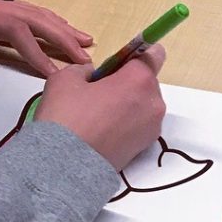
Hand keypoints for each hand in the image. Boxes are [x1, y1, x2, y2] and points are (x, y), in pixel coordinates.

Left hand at [0, 0, 92, 75]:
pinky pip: (31, 10)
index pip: (19, 32)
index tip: (55, 74)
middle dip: (64, 38)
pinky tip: (60, 24)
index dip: (39, 54)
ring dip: (64, 29)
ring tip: (84, 40)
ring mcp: (0, 5)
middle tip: (84, 57)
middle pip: (39, 20)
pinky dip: (50, 19)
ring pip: (38, 13)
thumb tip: (2, 69)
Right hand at [35, 46, 166, 171]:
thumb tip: (94, 74)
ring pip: (144, 103)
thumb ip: (86, 69)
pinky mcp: (148, 144)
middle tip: (99, 91)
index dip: (137, 55)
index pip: (153, 55)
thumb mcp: (66, 79)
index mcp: (140, 80)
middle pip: (146, 81)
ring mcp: (154, 125)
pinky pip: (140, 122)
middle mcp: (155, 102)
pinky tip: (104, 128)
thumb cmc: (67, 118)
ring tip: (98, 113)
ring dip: (128, 103)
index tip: (121, 63)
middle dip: (127, 82)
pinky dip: (128, 121)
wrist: (67, 165)